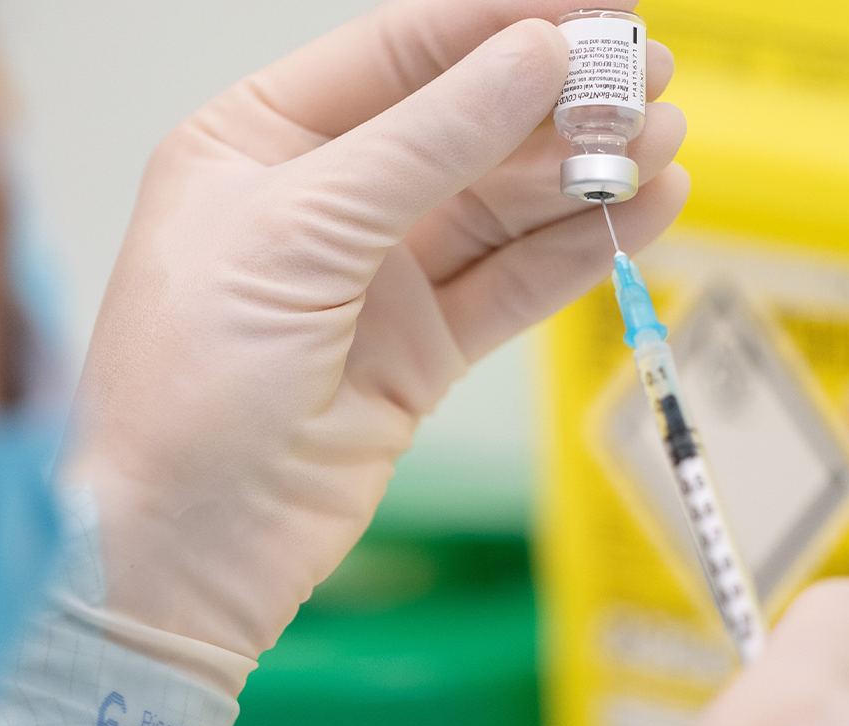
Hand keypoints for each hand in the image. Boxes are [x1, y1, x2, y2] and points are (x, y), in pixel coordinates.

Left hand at [70, 0, 687, 665]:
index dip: (494, 23)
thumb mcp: (299, 233)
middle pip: (459, 124)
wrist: (187, 548)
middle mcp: (318, 200)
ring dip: (580, 174)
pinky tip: (642, 213)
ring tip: (662, 143)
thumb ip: (424, 141)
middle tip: (645, 80)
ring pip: (497, 205)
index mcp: (255, 141)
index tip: (590, 5)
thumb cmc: (190, 384)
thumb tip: (531, 53)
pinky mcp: (417, 348)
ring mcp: (372, 277)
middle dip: (553, 102)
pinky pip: (511, 283)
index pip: (394, 52)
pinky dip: (576, 250)